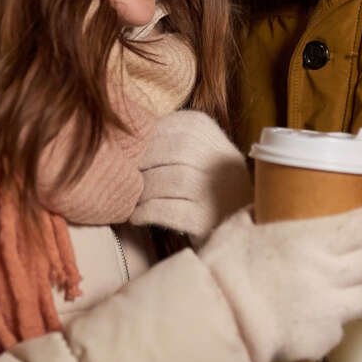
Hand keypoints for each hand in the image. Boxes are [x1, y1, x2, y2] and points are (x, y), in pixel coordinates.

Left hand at [129, 110, 252, 243]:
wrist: (232, 236)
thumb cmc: (204, 194)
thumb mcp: (199, 161)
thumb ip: (173, 143)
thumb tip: (130, 135)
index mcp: (219, 141)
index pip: (181, 124)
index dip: (151, 136)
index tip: (135, 150)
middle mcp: (225, 163)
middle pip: (177, 149)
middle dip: (146, 161)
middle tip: (129, 175)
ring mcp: (220, 193)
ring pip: (172, 179)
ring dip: (144, 189)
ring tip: (132, 198)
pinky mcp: (207, 221)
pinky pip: (169, 210)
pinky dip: (147, 212)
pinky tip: (137, 216)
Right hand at [199, 204, 361, 361]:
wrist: (216, 322)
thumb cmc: (225, 267)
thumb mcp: (241, 225)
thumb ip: (264, 212)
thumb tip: (271, 202)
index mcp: (314, 240)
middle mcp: (331, 273)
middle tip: (352, 249)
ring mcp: (331, 311)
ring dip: (355, 287)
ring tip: (337, 285)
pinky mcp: (323, 341)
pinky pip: (340, 327)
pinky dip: (331, 320)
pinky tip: (311, 316)